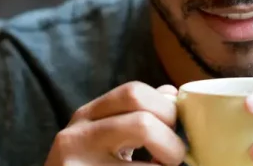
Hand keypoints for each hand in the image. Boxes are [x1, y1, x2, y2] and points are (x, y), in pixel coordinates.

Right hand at [45, 81, 185, 165]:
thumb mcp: (103, 136)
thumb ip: (133, 114)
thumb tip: (170, 94)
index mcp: (86, 116)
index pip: (134, 92)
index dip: (166, 108)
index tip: (174, 129)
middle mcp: (77, 137)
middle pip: (142, 121)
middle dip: (170, 139)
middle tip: (174, 156)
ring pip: (143, 151)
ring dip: (168, 159)